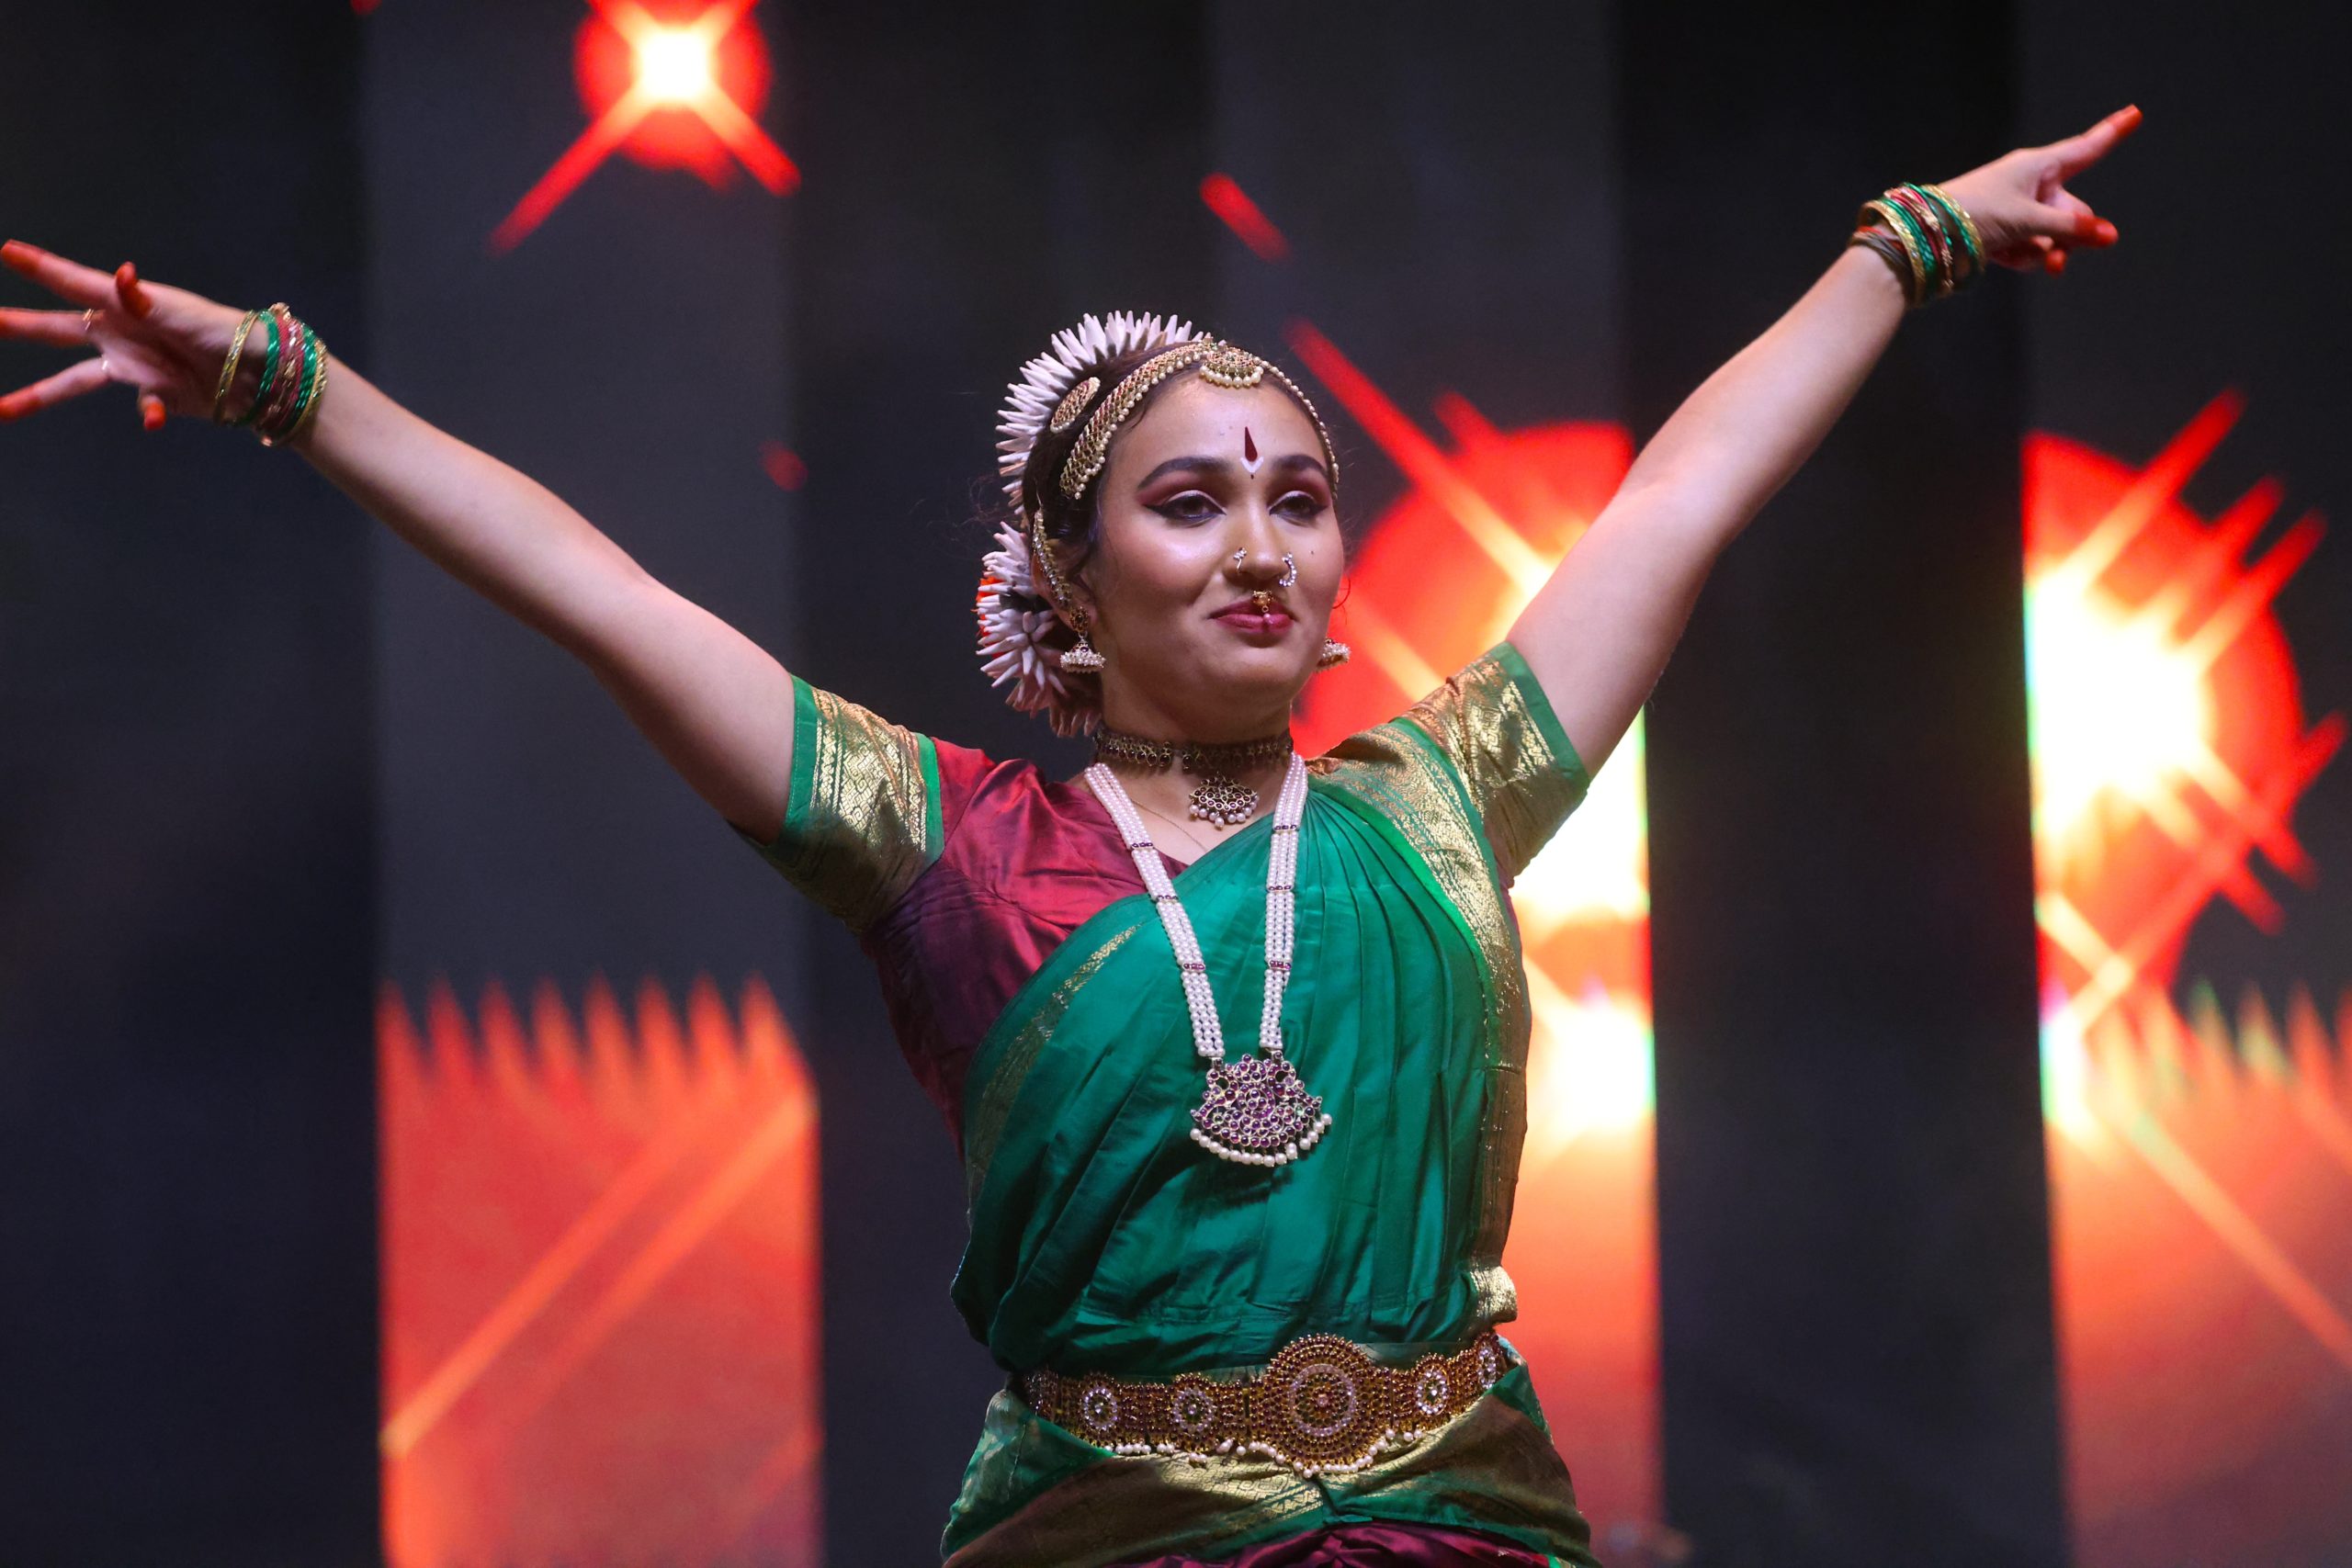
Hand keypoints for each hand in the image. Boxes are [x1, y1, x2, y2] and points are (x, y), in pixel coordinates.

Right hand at [0, 239, 250, 429]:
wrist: (258, 373)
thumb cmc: (222, 331)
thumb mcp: (181, 312)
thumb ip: (145, 300)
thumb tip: (121, 275)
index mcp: (123, 306)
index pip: (72, 283)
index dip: (40, 268)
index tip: (7, 251)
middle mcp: (119, 334)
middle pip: (57, 331)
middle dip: (19, 326)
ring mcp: (132, 366)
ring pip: (73, 381)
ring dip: (37, 394)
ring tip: (2, 409)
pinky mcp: (153, 394)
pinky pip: (140, 406)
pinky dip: (148, 411)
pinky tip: (155, 417)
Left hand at [1933, 104, 2141, 277]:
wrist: (1927, 238)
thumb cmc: (1975, 214)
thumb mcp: (2028, 220)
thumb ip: (2069, 228)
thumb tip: (2108, 235)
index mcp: (2038, 166)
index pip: (2086, 148)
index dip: (2112, 132)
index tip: (2135, 113)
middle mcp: (2030, 185)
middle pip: (2072, 210)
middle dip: (2071, 234)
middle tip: (2061, 259)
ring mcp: (2017, 210)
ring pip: (2052, 234)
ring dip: (2047, 251)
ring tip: (2033, 260)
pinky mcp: (2003, 233)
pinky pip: (2030, 248)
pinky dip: (2024, 257)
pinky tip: (2005, 259)